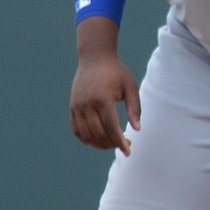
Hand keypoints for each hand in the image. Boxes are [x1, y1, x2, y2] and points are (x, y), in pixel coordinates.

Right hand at [69, 23, 139, 153]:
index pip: (111, 127)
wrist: (94, 58)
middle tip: (125, 144)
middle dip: (112, 144)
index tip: (128, 151)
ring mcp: (77, 106)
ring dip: (100, 144)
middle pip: (99, 134)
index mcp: (102, 98)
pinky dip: (87, 139)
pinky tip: (99, 140)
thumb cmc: (116, 72)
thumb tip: (137, 129)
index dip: (120, 142)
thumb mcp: (130, 87)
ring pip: (86, 135)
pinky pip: (77, 130)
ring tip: (113, 143)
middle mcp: (87, 104)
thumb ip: (134, 108)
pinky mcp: (72, 107)